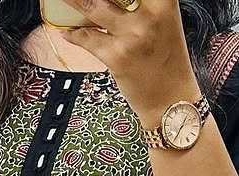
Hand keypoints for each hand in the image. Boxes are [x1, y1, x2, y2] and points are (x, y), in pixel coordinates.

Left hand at [58, 0, 199, 127]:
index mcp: (164, 2)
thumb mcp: (164, 21)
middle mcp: (150, 15)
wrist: (172, 103)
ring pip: (92, 6)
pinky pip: (88, 39)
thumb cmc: (167, 61)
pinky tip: (66, 31)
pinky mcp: (117, 57)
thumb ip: (145, 3)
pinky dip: (74, 34)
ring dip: (72, 0)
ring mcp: (132, 36)